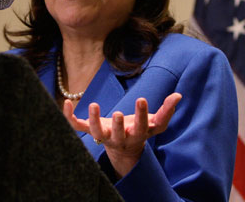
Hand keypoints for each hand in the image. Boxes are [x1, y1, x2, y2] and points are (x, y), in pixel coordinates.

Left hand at [63, 93, 181, 177]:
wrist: (124, 149)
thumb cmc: (141, 130)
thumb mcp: (155, 123)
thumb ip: (166, 111)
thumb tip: (178, 95)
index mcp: (137, 135)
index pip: (141, 126)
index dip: (141, 114)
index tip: (142, 99)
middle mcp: (120, 139)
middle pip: (118, 135)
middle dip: (118, 125)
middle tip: (118, 114)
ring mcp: (103, 137)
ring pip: (96, 133)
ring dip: (94, 120)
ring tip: (94, 105)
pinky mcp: (90, 132)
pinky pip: (77, 127)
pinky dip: (69, 117)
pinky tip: (66, 103)